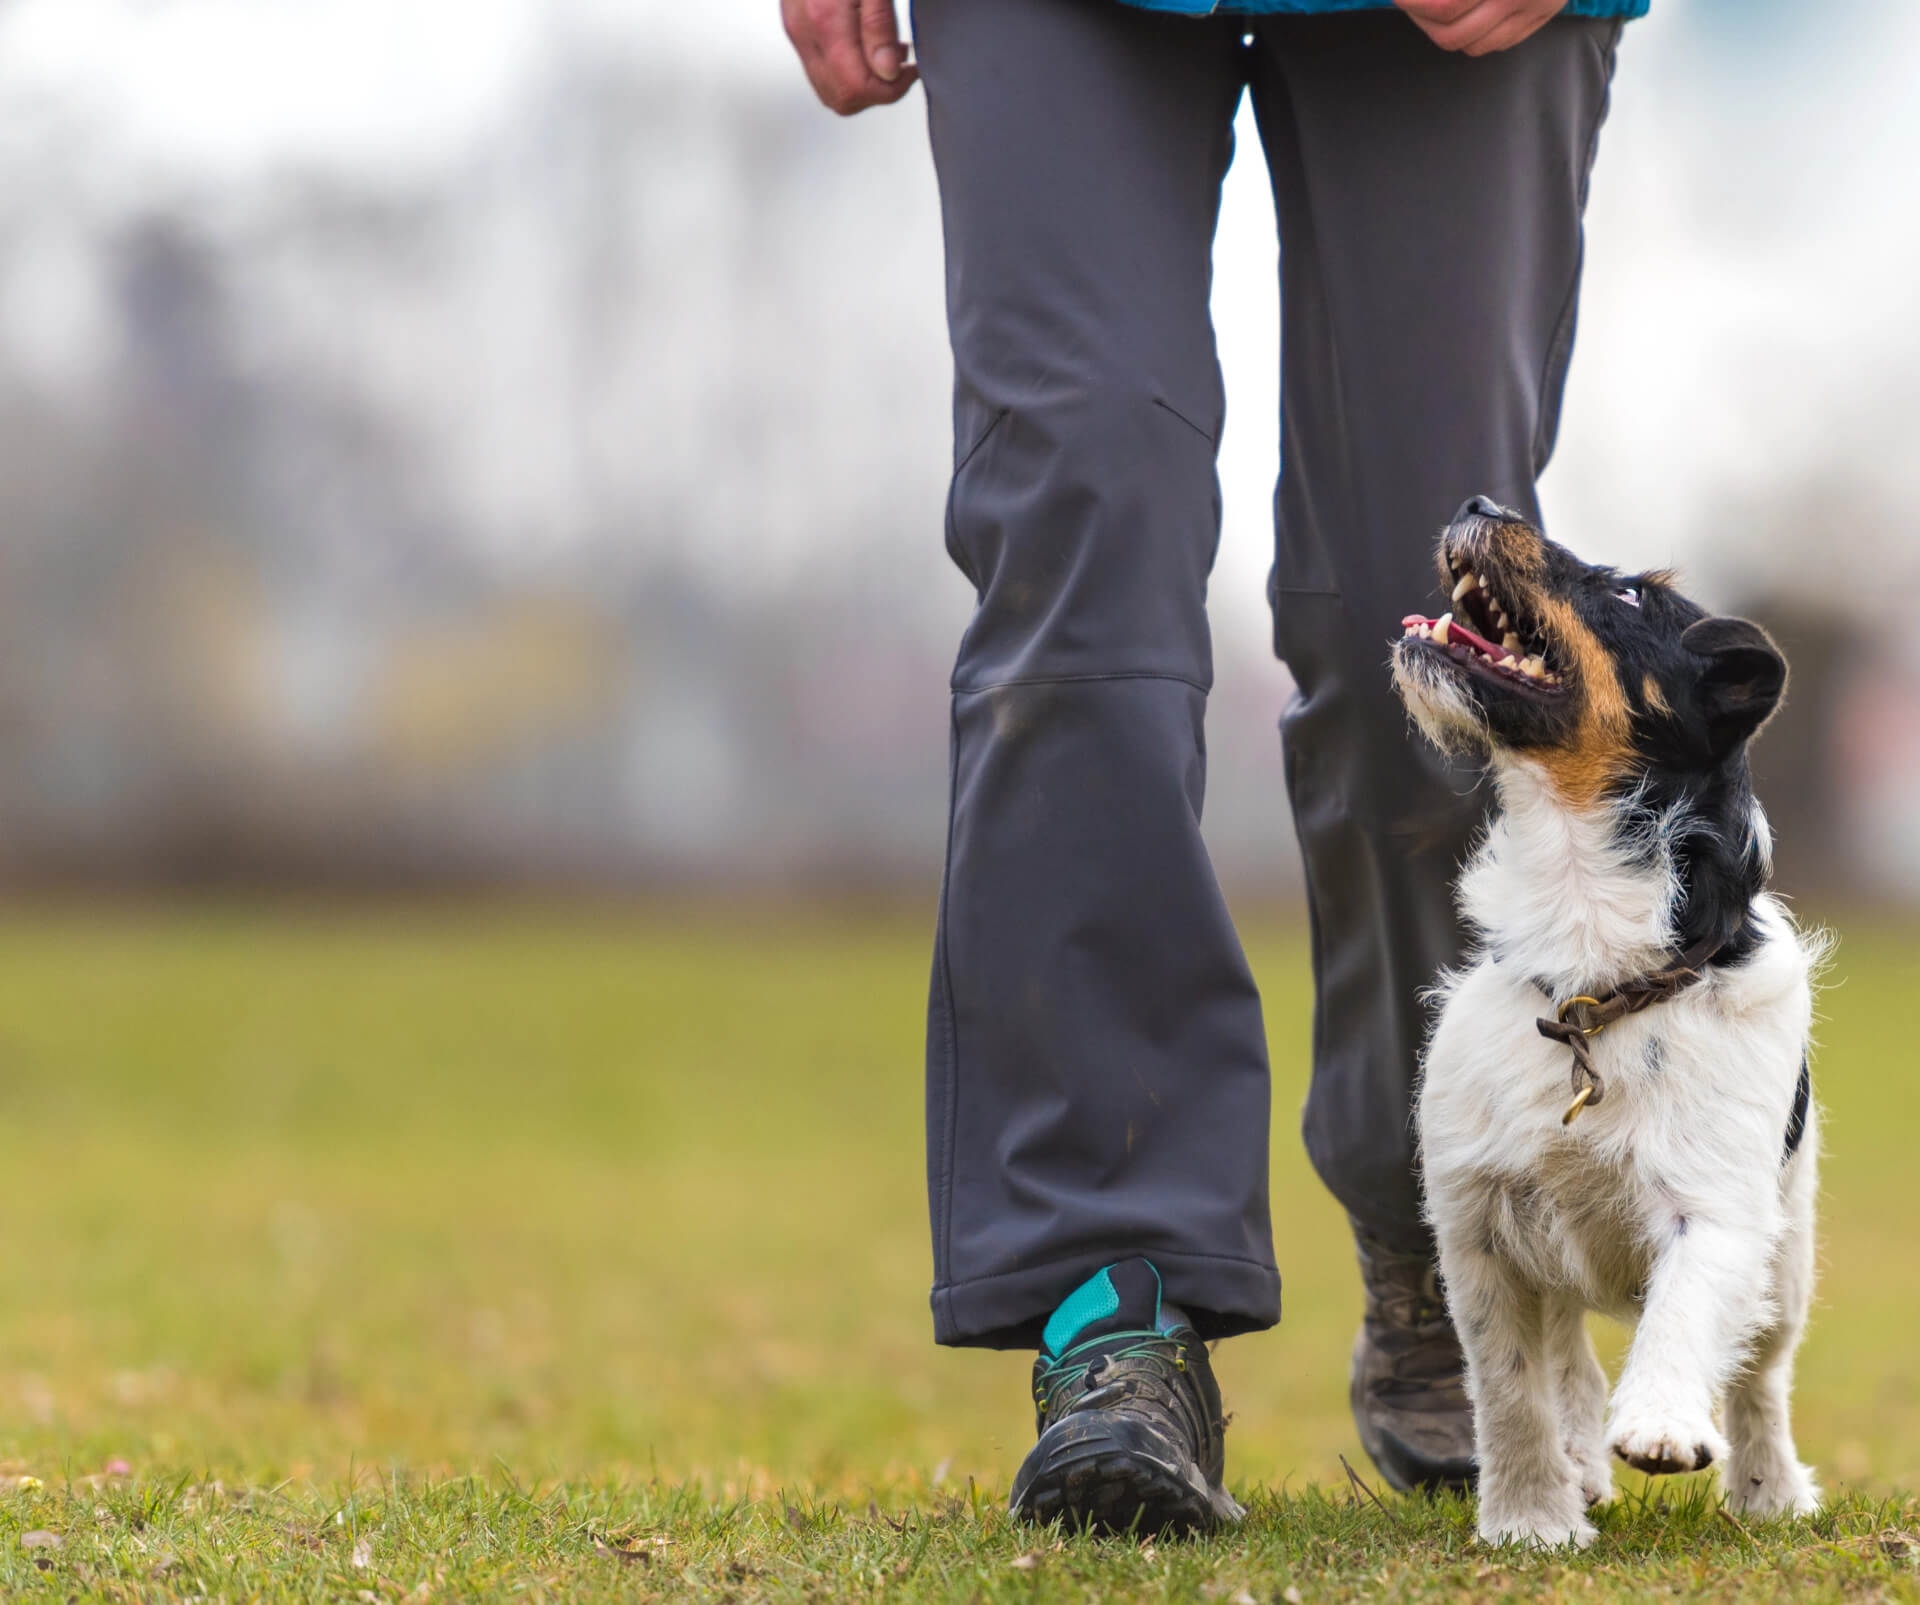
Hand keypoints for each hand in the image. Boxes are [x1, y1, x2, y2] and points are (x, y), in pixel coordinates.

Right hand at [782, 0, 918, 115]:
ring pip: (829, 91)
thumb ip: (879, 25)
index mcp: (825, 20)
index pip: (856, 89)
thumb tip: (887, 73)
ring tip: (887, 55)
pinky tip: (866, 48)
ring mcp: (797, 31)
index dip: (890, 90)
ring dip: (862, 85)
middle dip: (878, 93)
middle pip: (840, 99)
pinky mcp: (796, 27)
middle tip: (902, 67)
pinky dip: (847, 72)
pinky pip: (821, 71)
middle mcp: (804, 31)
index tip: (910, 72)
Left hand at [1395, 0, 1566, 55]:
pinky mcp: (1544, 14)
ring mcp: (1536, 8)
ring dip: (1440, 30)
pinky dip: (1470, 36)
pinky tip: (1459, 14)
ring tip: (1425, 6)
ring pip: (1471, 45)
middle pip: (1452, 34)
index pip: (1445, 5)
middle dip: (1419, 18)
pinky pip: (1496, 43)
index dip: (1413, 2)